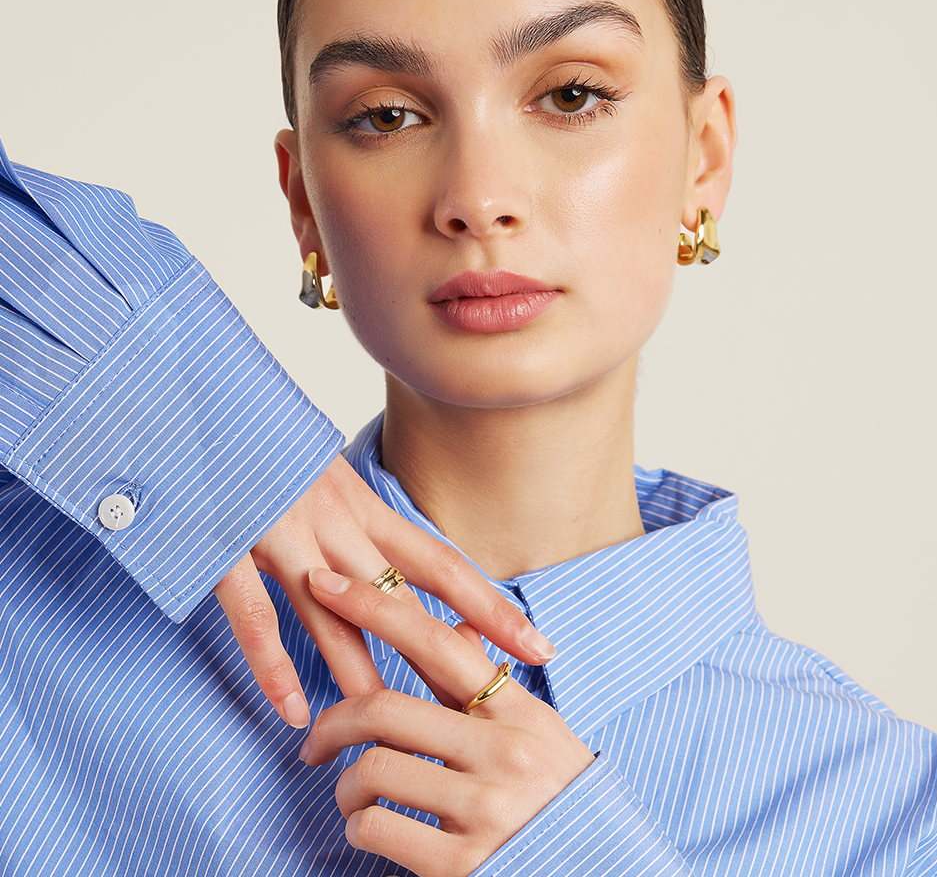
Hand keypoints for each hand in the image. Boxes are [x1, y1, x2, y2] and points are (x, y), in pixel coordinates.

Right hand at [213, 454, 555, 727]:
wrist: (203, 406)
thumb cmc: (270, 453)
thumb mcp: (327, 482)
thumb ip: (359, 530)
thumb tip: (397, 583)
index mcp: (364, 506)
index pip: (442, 564)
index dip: (491, 607)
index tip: (535, 645)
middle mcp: (334, 518)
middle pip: (402, 595)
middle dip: (449, 647)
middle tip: (492, 695)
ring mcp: (282, 531)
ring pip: (335, 612)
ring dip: (364, 670)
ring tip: (394, 727)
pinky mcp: (227, 544)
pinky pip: (254, 612)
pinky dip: (273, 663)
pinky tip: (294, 709)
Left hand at [301, 567, 594, 876]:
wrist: (604, 874)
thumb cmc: (563, 804)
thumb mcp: (540, 736)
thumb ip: (492, 687)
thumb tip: (459, 629)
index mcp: (520, 713)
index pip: (437, 642)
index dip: (376, 608)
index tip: (327, 586)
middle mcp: (504, 752)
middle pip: (387, 709)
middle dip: (334, 721)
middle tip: (315, 741)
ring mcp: (485, 808)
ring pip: (373, 771)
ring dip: (346, 789)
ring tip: (353, 802)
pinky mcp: (464, 865)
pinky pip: (378, 829)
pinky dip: (359, 830)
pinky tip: (371, 832)